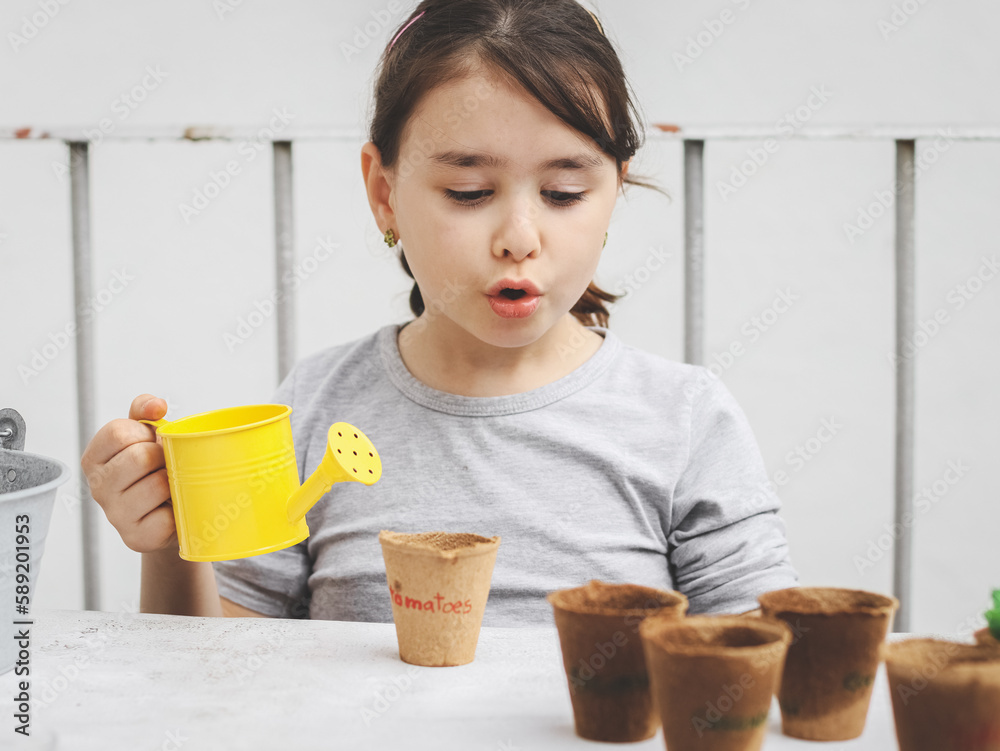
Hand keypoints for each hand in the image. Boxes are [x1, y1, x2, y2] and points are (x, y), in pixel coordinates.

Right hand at [80, 394, 177, 552]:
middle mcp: (98, 486)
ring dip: (175, 481)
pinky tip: (174, 508)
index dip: (145, 433)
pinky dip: (179, 509)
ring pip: (157, 485)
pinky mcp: (136, 538)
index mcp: (95, 458)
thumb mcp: (146, 434)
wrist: (172, 511)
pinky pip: (167, 516)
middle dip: (164, 456)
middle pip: (139, 457)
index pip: (118, 433)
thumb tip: (156, 405)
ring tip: (172, 484)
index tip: (152, 441)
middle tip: (168, 464)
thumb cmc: (156, 468)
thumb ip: (144, 410)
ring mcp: (115, 515)